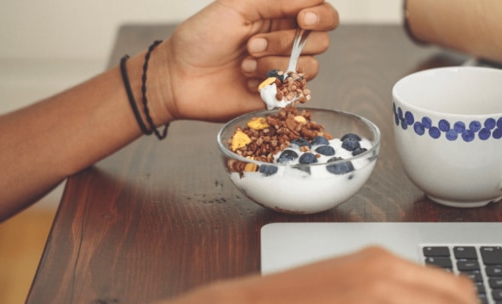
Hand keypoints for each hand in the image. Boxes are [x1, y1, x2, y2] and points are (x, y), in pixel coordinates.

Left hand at [151, 0, 337, 122]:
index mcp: (279, 14)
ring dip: (275, 64)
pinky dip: (271, 84)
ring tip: (244, 64)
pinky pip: (294, 91)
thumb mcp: (238, 6)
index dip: (320, 15)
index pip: (322, 11)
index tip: (303, 18)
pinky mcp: (278, 95)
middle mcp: (286, 41)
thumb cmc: (202, 37)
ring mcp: (283, 69)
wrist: (179, 77)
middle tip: (251, 44)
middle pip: (321, 40)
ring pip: (310, 67)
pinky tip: (247, 82)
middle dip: (287, 42)